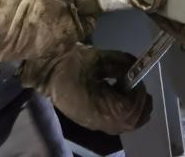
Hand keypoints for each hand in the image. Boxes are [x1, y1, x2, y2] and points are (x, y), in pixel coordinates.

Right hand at [19, 44, 152, 134]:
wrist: (44, 71)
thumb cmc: (69, 63)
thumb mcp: (96, 58)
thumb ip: (120, 62)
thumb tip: (136, 64)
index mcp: (100, 107)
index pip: (130, 108)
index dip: (138, 93)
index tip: (137, 76)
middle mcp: (100, 122)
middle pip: (132, 122)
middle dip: (140, 103)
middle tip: (138, 83)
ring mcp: (96, 124)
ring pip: (125, 125)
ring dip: (134, 108)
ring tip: (129, 89)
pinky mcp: (92, 121)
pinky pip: (116, 123)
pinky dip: (124, 111)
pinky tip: (118, 95)